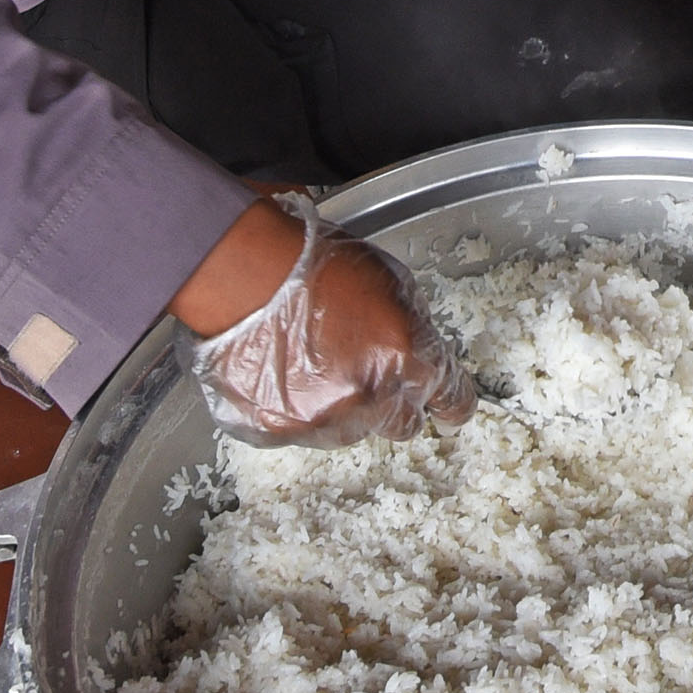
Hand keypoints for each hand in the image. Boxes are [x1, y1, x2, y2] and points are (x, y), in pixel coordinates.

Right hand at [186, 198, 474, 446]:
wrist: (240, 272)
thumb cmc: (310, 261)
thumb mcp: (389, 281)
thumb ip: (410, 330)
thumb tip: (418, 353)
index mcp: (406, 355)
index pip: (451, 400)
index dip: (451, 405)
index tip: (449, 411)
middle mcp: (370, 397)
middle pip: (402, 425)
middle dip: (392, 403)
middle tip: (366, 372)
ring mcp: (321, 420)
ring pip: (350, 431)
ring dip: (343, 407)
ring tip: (313, 360)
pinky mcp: (277, 431)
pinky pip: (300, 432)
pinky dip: (296, 409)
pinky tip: (284, 372)